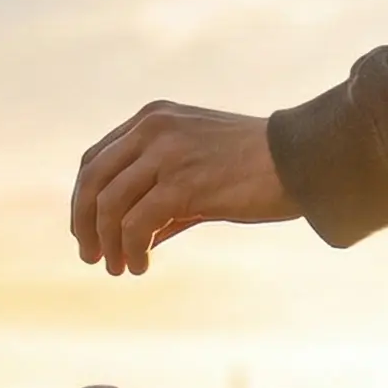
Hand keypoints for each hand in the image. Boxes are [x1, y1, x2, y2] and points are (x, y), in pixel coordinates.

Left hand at [69, 103, 299, 275]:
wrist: (304, 159)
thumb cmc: (256, 168)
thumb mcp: (196, 169)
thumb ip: (158, 194)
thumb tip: (125, 240)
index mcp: (152, 119)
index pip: (95, 159)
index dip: (83, 199)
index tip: (87, 232)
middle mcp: (152, 129)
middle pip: (92, 181)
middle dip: (84, 224)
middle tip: (91, 257)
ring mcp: (165, 153)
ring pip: (108, 206)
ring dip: (108, 244)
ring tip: (119, 268)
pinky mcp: (181, 183)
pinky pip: (135, 225)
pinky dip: (131, 251)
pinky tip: (140, 266)